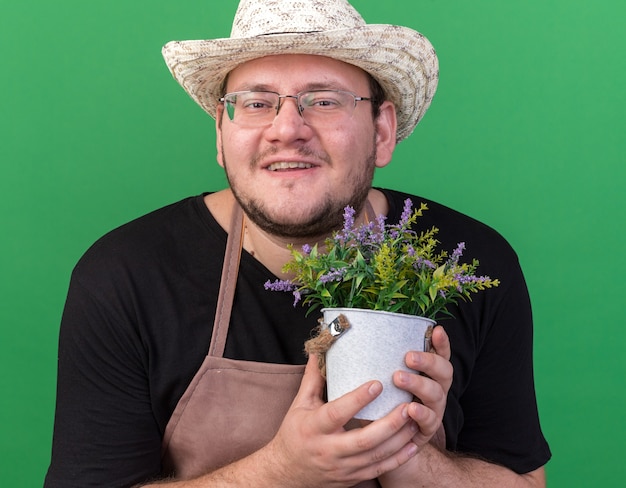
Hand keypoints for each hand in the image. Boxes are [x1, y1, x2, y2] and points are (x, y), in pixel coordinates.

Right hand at [262, 354, 421, 487]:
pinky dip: (398, 459)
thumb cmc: (294, 434)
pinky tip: (413, 445)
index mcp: (313, 428)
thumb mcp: (299, 405)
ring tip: (416, 420)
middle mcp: (328, 450)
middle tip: (408, 405)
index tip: (378, 384)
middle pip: (363, 439)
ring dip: (399, 439)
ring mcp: (341, 467)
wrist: (286, 474)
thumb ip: (312, 378)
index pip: (337, 413)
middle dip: (390, 423)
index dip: (358, 399)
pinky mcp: (351, 478)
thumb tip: (318, 350)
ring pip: (376, 455)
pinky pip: (379, 470)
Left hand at [393, 325, 451, 448]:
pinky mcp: (427, 428)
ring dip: (419, 384)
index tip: (436, 330)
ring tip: (399, 378)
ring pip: (436, 394)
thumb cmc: (383, 399)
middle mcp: (436, 388)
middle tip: (408, 357)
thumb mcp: (383, 377)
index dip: (442, 343)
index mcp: (429, 373)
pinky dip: (421, 413)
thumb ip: (381, 359)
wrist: (382, 436)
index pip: (441, 354)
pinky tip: (411, 408)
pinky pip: (430, 421)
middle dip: (428, 362)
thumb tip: (357, 333)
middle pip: (444, 372)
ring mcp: (434, 409)